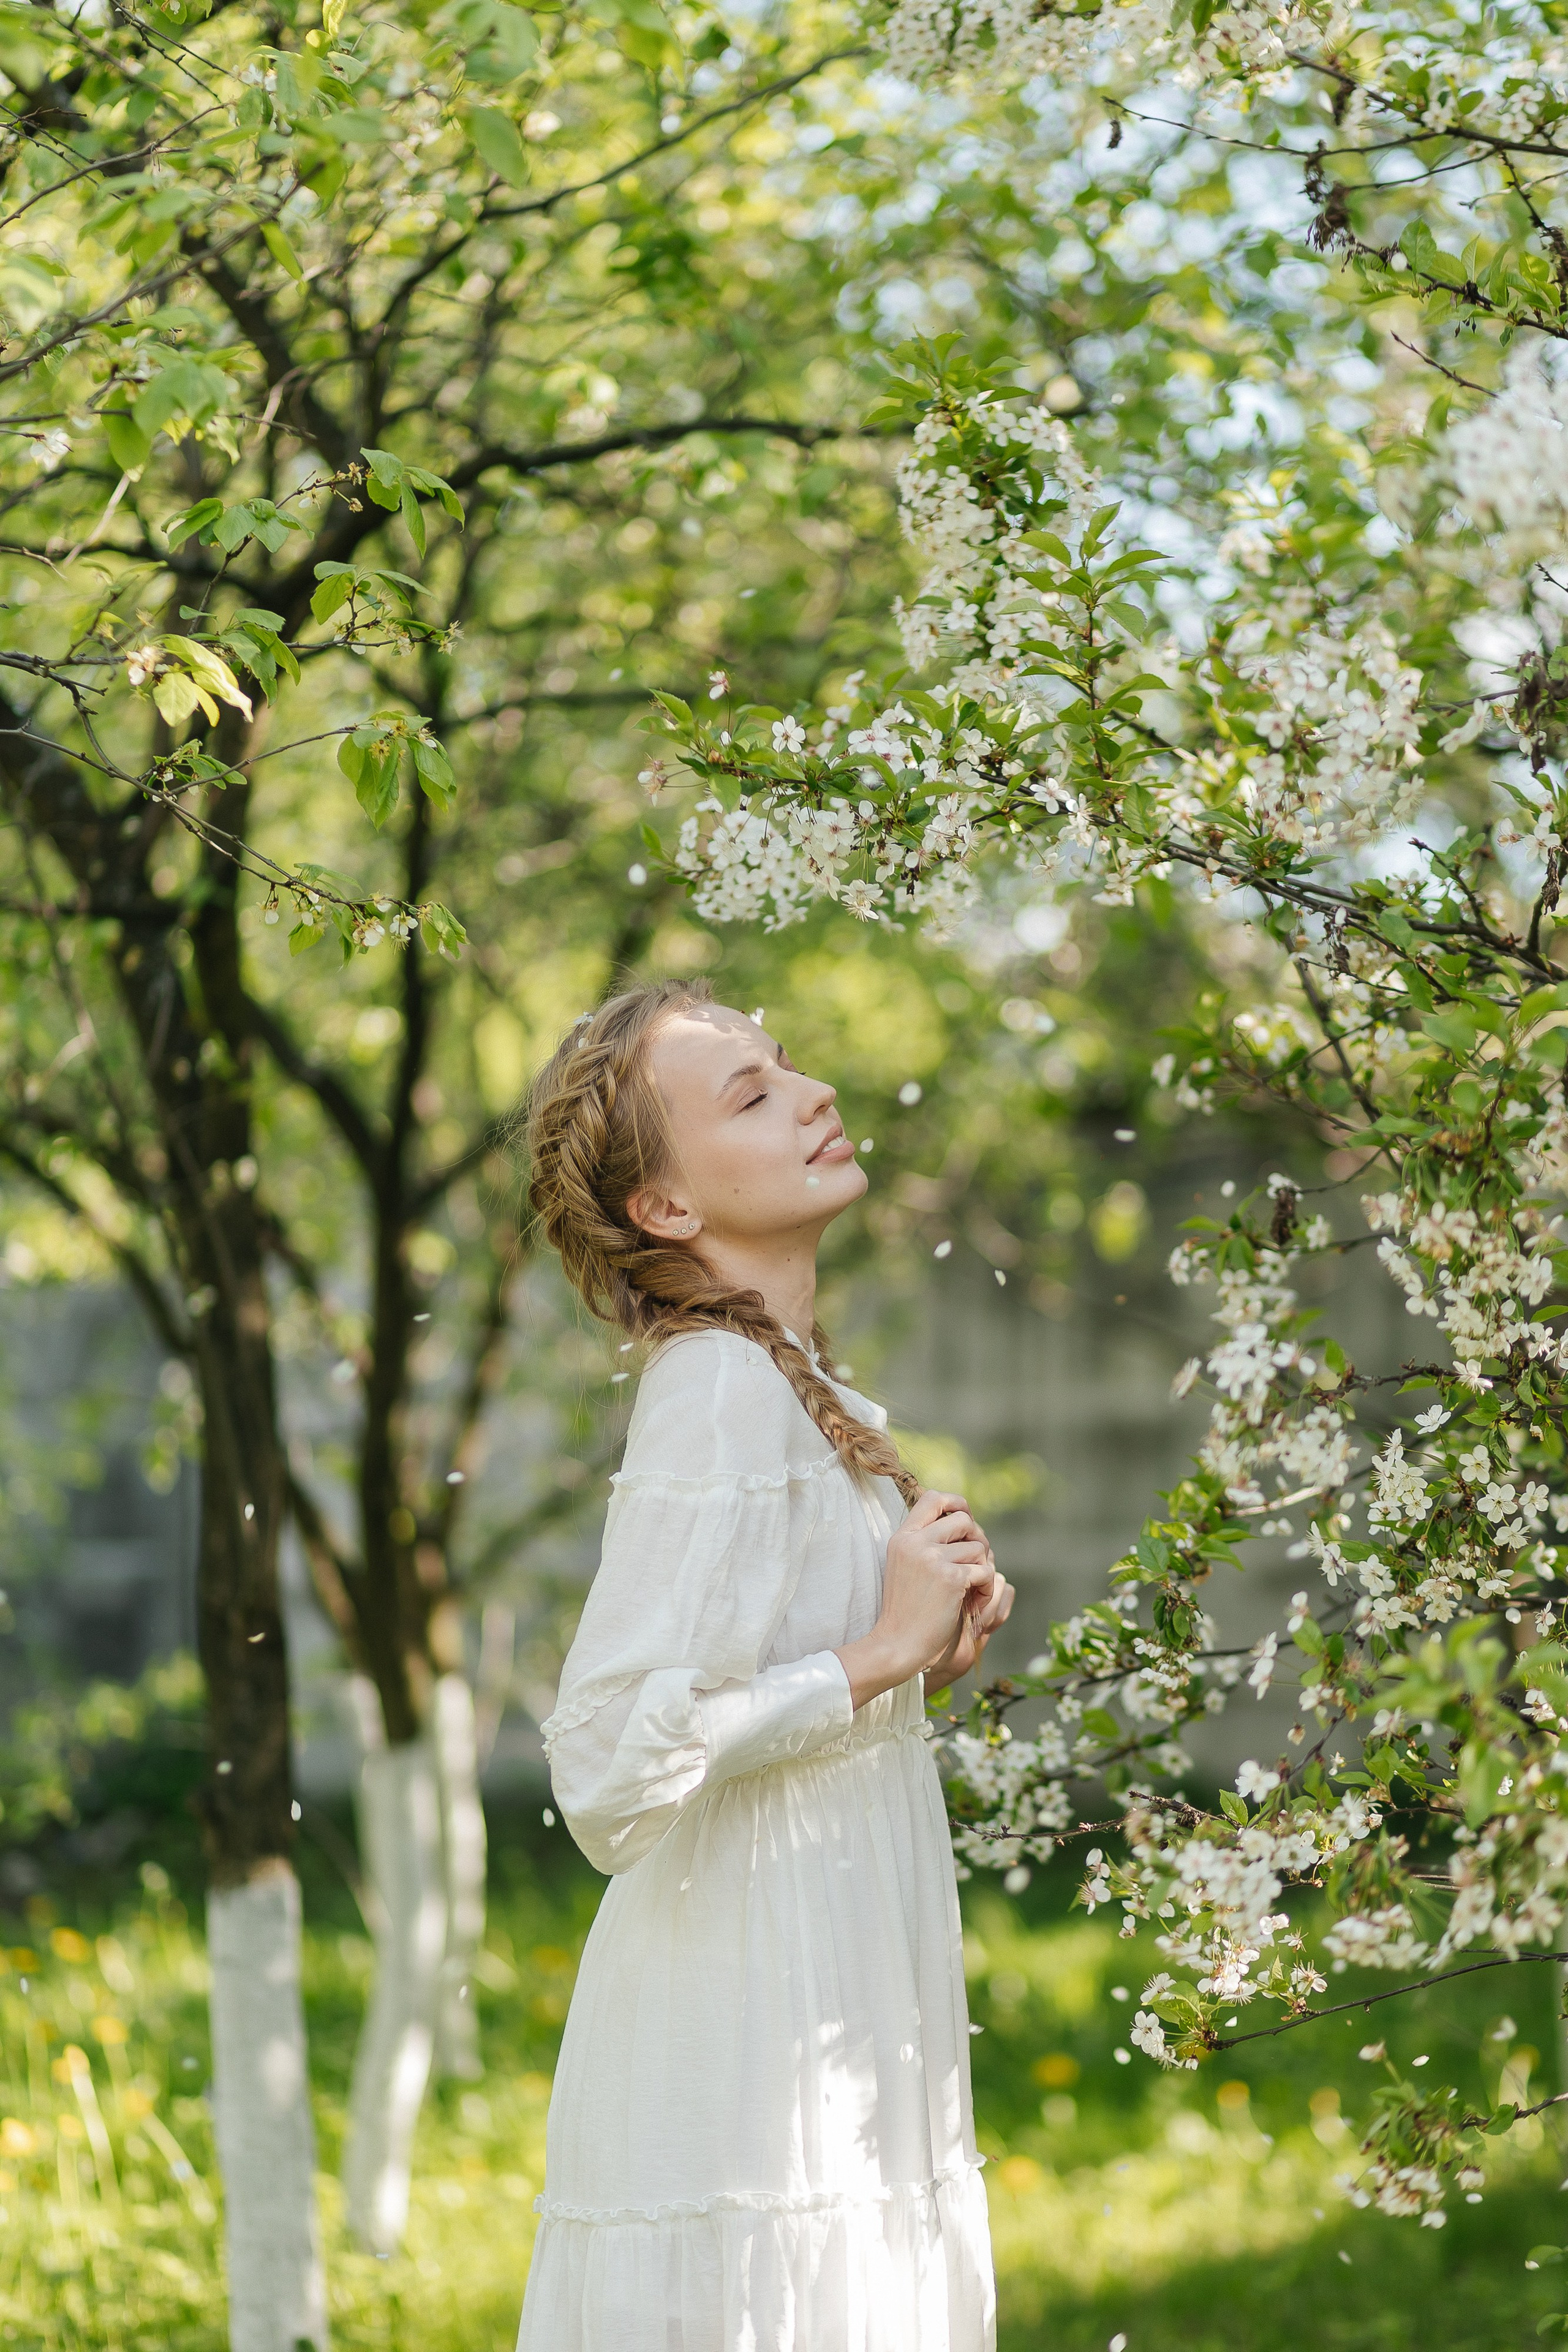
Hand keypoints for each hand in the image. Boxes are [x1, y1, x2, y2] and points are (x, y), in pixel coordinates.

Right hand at [834, 1489, 998, 1709]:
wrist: (898, 1643)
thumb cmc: (905, 1609)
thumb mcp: (904, 1565)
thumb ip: (925, 1541)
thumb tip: (963, 1519)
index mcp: (903, 1537)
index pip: (933, 1498)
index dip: (956, 1503)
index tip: (966, 1519)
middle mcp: (916, 1542)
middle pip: (964, 1520)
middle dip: (977, 1540)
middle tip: (975, 1564)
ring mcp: (933, 1559)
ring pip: (978, 1547)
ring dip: (983, 1568)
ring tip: (973, 1589)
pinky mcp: (952, 1579)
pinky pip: (986, 1570)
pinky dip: (986, 1587)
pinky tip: (975, 1602)